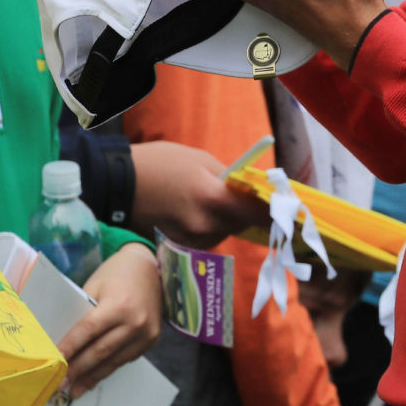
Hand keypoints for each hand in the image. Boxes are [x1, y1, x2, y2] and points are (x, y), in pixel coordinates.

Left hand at [57, 246, 159, 397]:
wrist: (151, 268)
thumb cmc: (116, 274)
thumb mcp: (95, 286)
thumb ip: (83, 312)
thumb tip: (63, 340)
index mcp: (119, 305)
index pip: (88, 330)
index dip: (70, 347)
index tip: (55, 361)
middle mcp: (135, 322)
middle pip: (100, 351)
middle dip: (78, 369)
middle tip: (60, 384)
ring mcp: (146, 334)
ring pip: (113, 361)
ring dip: (92, 377)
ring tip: (74, 390)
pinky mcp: (151, 341)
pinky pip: (125, 359)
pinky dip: (108, 369)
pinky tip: (94, 378)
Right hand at [129, 141, 270, 247]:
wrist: (119, 184)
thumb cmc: (161, 163)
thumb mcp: (200, 159)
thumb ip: (229, 179)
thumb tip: (251, 190)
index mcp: (214, 198)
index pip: (256, 212)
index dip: (272, 210)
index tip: (285, 208)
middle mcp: (207, 225)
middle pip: (241, 223)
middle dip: (244, 212)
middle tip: (241, 197)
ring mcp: (193, 238)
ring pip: (225, 232)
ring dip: (225, 220)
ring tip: (208, 201)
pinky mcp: (183, 245)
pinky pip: (207, 238)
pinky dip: (209, 227)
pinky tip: (195, 211)